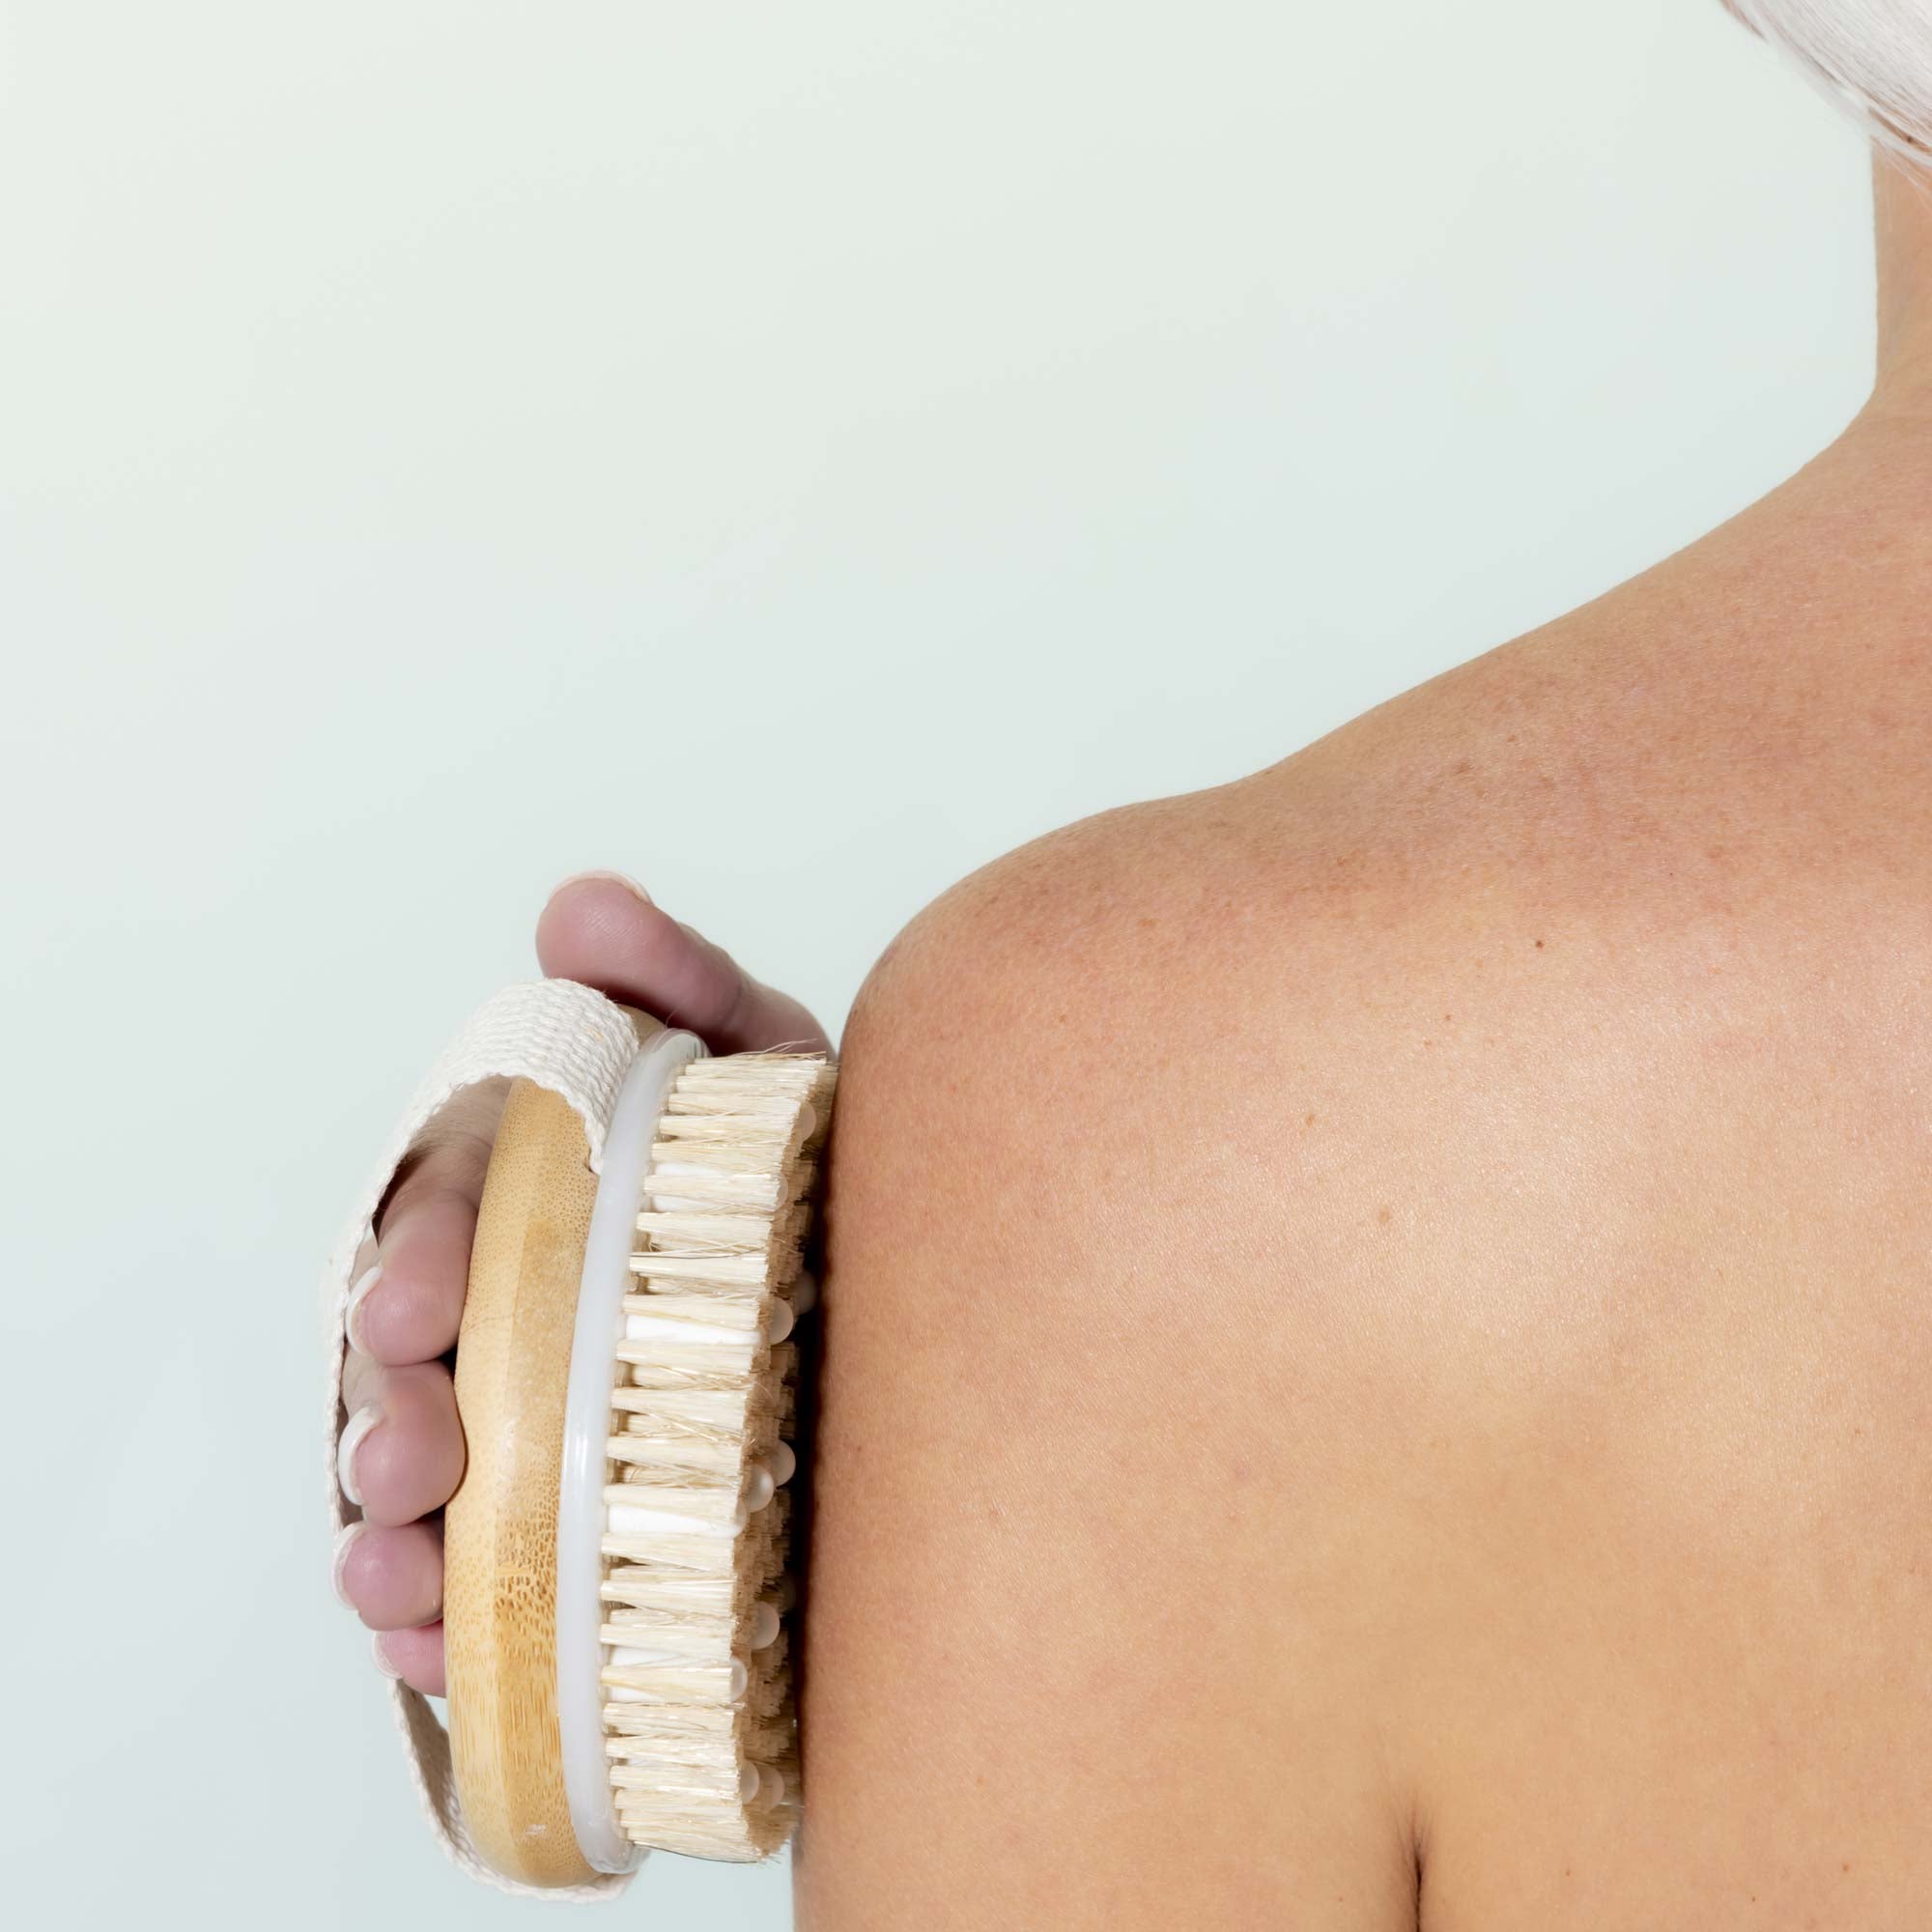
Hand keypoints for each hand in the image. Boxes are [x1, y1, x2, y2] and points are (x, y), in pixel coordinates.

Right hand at [332, 872, 830, 1693]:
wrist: (916, 1307)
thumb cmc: (810, 1171)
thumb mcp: (761, 1064)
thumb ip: (674, 981)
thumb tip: (579, 907)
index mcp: (528, 1199)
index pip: (435, 1219)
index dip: (409, 1256)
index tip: (415, 1306)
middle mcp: (506, 1312)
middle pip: (404, 1366)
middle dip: (385, 1409)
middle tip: (411, 1457)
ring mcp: (530, 1427)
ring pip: (418, 1484)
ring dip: (384, 1534)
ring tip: (401, 1575)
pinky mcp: (568, 1534)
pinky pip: (478, 1584)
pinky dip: (439, 1620)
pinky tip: (436, 1643)